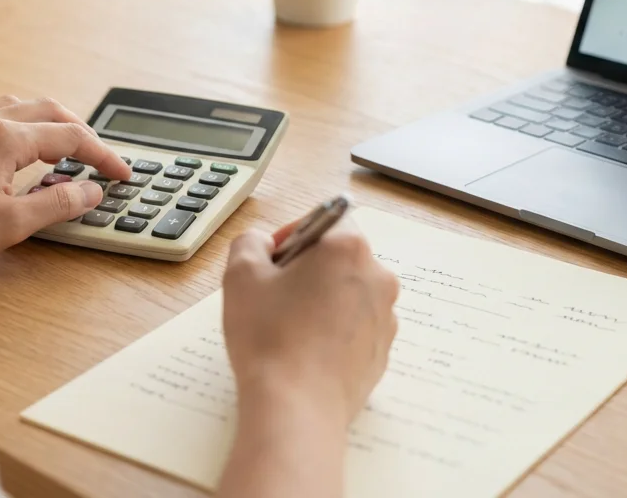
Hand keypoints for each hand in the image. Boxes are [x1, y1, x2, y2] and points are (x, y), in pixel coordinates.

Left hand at [0, 96, 133, 268]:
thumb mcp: (10, 224)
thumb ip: (57, 203)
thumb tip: (90, 190)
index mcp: (6, 138)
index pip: (73, 136)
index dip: (104, 156)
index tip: (122, 174)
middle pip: (52, 111)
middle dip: (83, 133)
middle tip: (100, 160)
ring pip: (25, 107)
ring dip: (53, 124)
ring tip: (67, 153)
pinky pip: (1, 114)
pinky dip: (26, 126)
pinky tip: (25, 151)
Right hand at [221, 218, 398, 424]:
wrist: (297, 408)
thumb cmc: (270, 338)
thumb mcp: (240, 275)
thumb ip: (250, 242)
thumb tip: (264, 245)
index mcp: (348, 248)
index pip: (324, 219)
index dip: (293, 236)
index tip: (272, 262)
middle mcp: (378, 276)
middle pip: (339, 257)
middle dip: (307, 269)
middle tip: (274, 296)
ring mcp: (386, 317)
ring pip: (347, 293)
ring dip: (321, 300)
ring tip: (288, 328)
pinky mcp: (382, 351)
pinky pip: (355, 327)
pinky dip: (333, 331)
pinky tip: (305, 351)